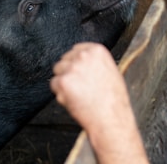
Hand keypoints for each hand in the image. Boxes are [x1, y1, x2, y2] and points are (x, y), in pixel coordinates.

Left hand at [51, 42, 148, 163]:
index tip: (79, 72)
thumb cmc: (113, 100)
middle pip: (65, 59)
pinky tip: (74, 100)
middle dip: (68, 72)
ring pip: (58, 71)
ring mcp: (72, 68)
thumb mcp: (111, 71)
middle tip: (80, 87)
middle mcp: (84, 56)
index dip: (75, 62)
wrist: (111, 118)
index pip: (76, 49)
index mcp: (97, 50)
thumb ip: (94, 62)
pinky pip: (53, 84)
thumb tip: (81, 59)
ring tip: (78, 94)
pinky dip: (60, 94)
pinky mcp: (63, 81)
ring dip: (63, 82)